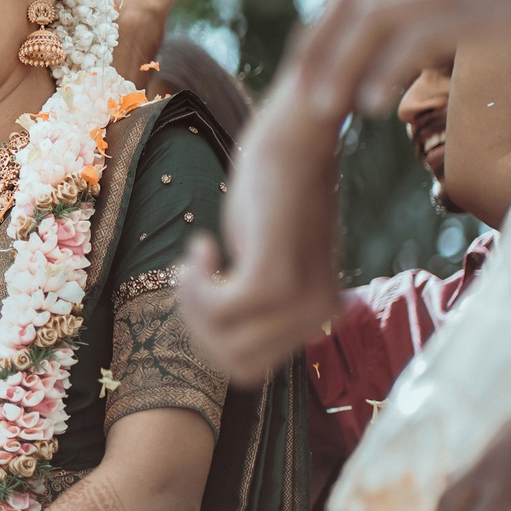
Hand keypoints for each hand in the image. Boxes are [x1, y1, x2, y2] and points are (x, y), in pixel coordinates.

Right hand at [177, 86, 342, 378]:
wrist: (295, 143)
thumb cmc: (274, 195)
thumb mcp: (270, 259)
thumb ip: (259, 302)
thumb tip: (214, 341)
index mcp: (318, 317)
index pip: (249, 367)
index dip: (212, 336)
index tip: (207, 288)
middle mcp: (318, 316)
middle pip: (233, 362)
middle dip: (196, 322)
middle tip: (193, 272)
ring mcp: (299, 299)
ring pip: (222, 340)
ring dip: (192, 300)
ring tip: (197, 257)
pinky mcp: (274, 276)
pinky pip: (217, 308)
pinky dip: (196, 280)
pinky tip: (203, 245)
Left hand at [294, 0, 510, 121]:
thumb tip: (471, 7)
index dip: (332, 16)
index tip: (316, 55)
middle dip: (319, 45)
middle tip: (302, 93)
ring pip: (370, 17)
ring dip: (339, 65)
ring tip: (324, 110)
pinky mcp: (483, 8)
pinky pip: (414, 38)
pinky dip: (383, 71)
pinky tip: (369, 106)